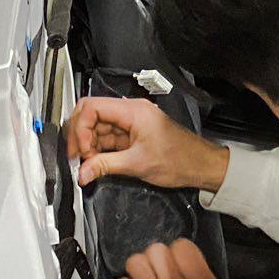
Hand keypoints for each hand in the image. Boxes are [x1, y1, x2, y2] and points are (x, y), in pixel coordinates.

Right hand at [67, 96, 229, 191]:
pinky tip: (97, 162)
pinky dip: (98, 150)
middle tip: (79, 157)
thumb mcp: (137, 164)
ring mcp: (131, 122)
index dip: (81, 129)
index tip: (82, 150)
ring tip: (89, 164)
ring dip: (89, 145)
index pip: (92, 107)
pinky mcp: (131, 134)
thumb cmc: (180, 159)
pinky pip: (107, 137)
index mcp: (134, 110)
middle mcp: (131, 111)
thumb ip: (105, 166)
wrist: (200, 165)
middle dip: (81, 136)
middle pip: (91, 114)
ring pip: (97, 127)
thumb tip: (82, 171)